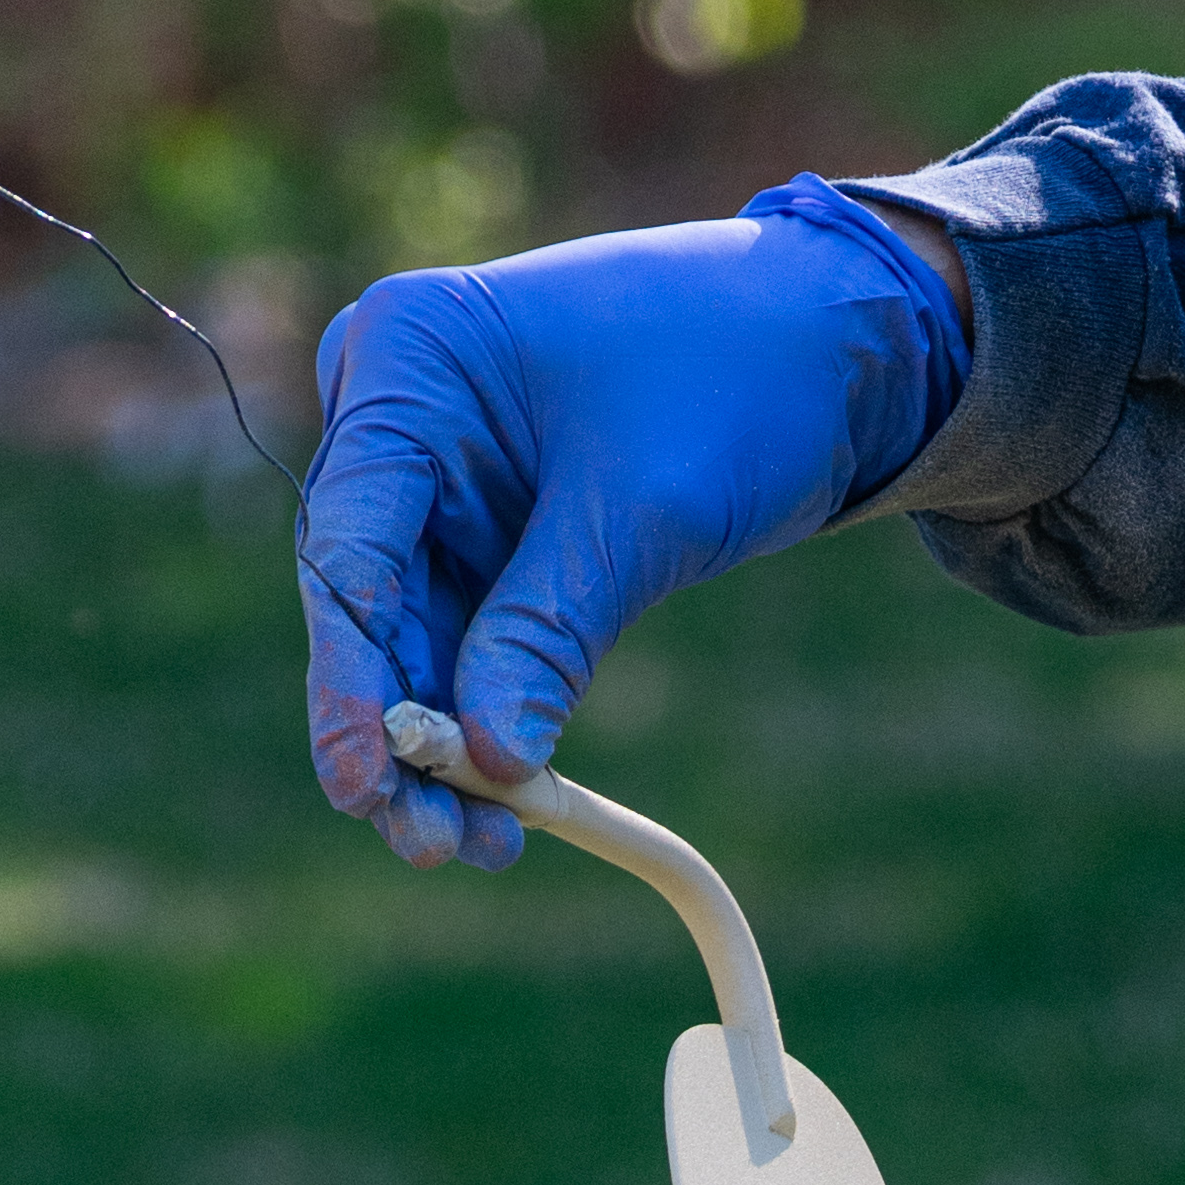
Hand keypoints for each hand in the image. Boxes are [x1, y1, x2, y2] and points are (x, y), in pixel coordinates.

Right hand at [298, 191, 960, 868]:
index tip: (365, 781)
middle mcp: (397, 409)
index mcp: (406, 357)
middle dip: (399, 733)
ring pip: (414, 638)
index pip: (350, 541)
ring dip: (443, 746)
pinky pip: (469, 638)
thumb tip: (487, 762)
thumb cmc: (737, 375)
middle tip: (430, 843)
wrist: (834, 339)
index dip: (352, 676)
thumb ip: (547, 632)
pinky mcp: (491, 529)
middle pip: (368, 603)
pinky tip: (510, 800)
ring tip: (479, 845)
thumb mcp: (638, 512)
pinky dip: (488, 714)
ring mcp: (441, 473)